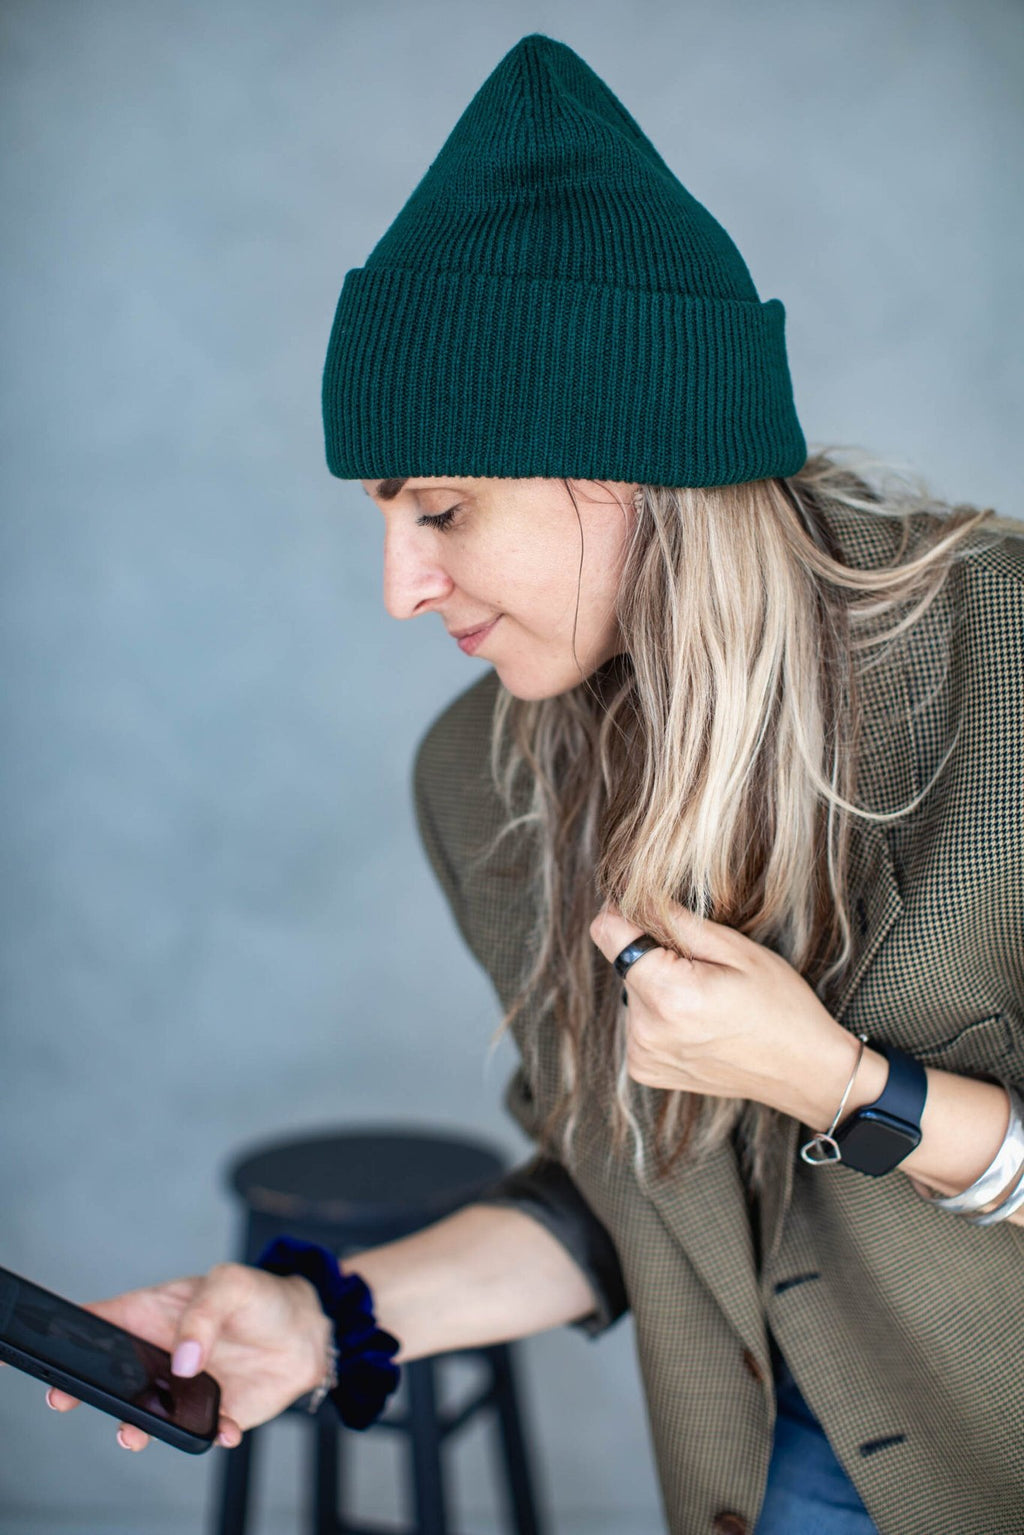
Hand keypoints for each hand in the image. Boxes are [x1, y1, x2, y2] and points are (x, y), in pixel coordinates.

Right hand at [33, 1262, 331, 1451]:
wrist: (309, 1332)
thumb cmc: (262, 1297)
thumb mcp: (232, 1284)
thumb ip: (204, 1314)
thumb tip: (182, 1360)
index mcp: (156, 1314)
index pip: (102, 1320)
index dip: (70, 1332)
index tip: (50, 1346)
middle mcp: (162, 1355)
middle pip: (111, 1376)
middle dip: (85, 1389)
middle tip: (67, 1398)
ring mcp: (183, 1388)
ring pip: (147, 1414)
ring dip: (138, 1427)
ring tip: (137, 1432)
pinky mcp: (213, 1413)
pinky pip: (201, 1432)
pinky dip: (210, 1434)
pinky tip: (225, 1428)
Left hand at [589, 900, 858, 1125]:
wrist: (803, 1071)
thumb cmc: (780, 1005)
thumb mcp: (737, 949)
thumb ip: (676, 920)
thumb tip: (632, 893)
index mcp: (667, 995)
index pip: (606, 932)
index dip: (623, 910)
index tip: (647, 905)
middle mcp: (645, 1030)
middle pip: (624, 962)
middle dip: (652, 953)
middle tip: (703, 967)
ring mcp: (642, 1055)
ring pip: (632, 992)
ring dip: (657, 985)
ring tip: (705, 1000)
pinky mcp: (645, 1069)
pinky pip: (638, 1022)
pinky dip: (659, 1015)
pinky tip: (697, 1023)